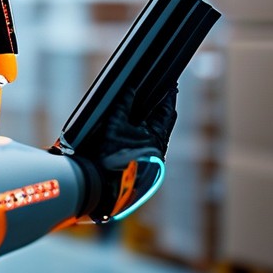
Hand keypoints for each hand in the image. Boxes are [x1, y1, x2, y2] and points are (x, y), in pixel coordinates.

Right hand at [77, 84, 177, 221]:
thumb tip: (130, 89)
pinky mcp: (141, 165)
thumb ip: (122, 105)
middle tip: (160, 92)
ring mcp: (150, 159)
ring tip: (147, 106)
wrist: (101, 187)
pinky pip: (147, 143)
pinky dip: (144, 132)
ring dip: (152, 120)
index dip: (168, 96)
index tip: (170, 84)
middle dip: (162, 108)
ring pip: (156, 133)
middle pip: (164, 122)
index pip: (167, 112)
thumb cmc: (108, 158)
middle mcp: (158, 150)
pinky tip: (135, 128)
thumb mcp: (113, 126)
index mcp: (157, 139)